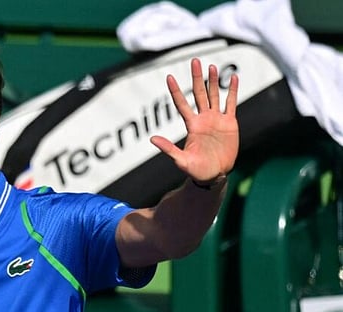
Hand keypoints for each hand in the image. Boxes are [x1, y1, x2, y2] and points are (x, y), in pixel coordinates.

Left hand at [151, 58, 238, 184]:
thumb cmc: (196, 170)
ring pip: (214, 95)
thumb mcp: (181, 160)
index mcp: (192, 125)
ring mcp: (216, 119)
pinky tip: (234, 78)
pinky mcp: (230, 123)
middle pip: (199, 93)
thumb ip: (168, 149)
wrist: (214, 175)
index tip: (169, 77)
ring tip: (211, 66)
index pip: (182, 104)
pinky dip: (233, 91)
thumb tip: (152, 139)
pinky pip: (231, 104)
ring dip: (213, 81)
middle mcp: (203, 119)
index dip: (176, 91)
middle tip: (194, 61)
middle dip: (197, 78)